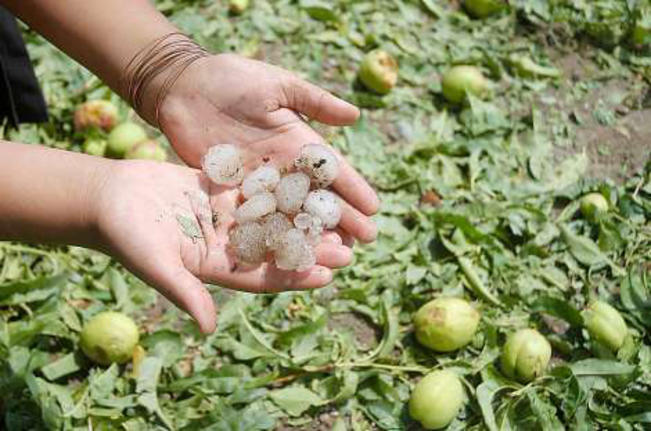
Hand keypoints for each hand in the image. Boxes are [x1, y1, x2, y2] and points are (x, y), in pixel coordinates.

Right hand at [93, 160, 353, 332]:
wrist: (106, 197)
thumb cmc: (125, 234)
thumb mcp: (156, 264)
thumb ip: (184, 292)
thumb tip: (209, 329)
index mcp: (214, 266)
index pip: (262, 276)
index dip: (294, 277)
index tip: (327, 275)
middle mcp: (224, 243)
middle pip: (274, 247)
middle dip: (309, 247)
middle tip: (347, 246)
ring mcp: (222, 216)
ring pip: (270, 216)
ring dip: (300, 216)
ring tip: (336, 213)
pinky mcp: (217, 190)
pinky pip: (254, 187)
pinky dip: (278, 185)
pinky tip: (306, 178)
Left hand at [157, 54, 378, 242]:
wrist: (181, 86)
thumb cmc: (231, 77)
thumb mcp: (277, 84)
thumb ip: (314, 101)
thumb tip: (355, 115)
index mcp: (298, 141)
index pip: (331, 169)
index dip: (352, 188)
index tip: (373, 209)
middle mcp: (282, 166)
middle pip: (315, 196)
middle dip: (340, 218)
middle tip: (364, 242)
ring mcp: (257, 182)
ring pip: (290, 212)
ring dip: (311, 232)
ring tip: (333, 254)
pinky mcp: (229, 191)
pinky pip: (255, 216)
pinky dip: (272, 233)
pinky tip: (287, 251)